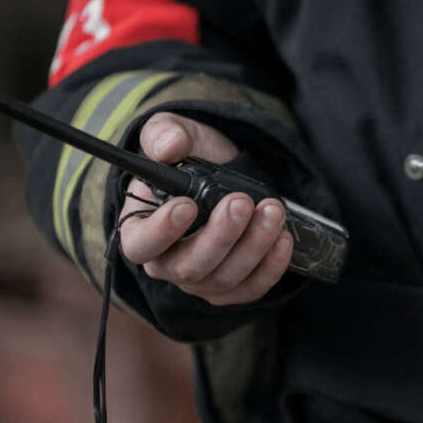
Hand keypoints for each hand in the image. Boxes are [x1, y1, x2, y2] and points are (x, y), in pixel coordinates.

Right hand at [119, 112, 293, 305]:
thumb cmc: (190, 159)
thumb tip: (170, 145)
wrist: (225, 174)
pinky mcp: (232, 288)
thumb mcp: (175, 134)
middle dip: (220, 235)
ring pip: (224, 278)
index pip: (140, 245)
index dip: (161, 231)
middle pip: (188, 267)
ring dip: (253, 245)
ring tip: (272, 210)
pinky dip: (270, 266)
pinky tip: (282, 238)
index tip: (187, 205)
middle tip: (241, 202)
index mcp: (141, 230)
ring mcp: (201, 280)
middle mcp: (168, 263)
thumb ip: (165, 134)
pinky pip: (251, 288)